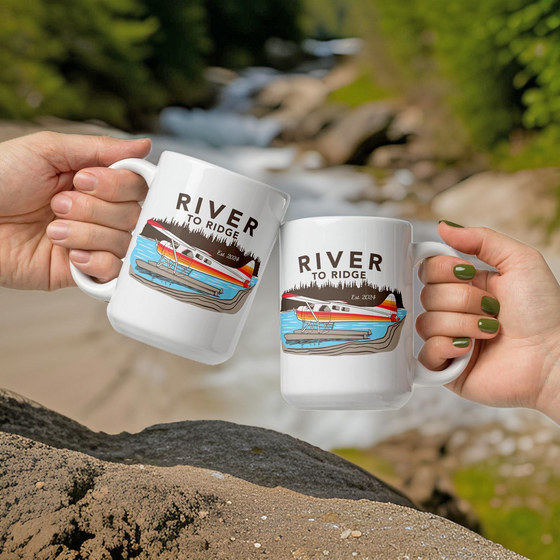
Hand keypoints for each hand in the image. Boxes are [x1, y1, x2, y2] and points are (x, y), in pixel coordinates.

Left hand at [0, 131, 150, 290]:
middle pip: (133, 215)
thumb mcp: (47, 151)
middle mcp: (98, 213)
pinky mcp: (80, 272)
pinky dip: (95, 261)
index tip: (83, 180)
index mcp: (94, 183)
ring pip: (123, 242)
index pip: (136, 186)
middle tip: (57, 204)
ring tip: (52, 229)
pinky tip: (69, 253)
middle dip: (94, 208)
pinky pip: (113, 272)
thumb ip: (99, 149)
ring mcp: (91, 243)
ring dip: (87, 232)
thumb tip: (143, 146)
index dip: (118, 185)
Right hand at [417, 222, 559, 422]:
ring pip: (426, 322)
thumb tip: (442, 226)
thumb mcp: (520, 261)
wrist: (553, 358)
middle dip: (462, 299)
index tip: (469, 273)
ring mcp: (448, 340)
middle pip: (426, 294)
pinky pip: (425, 353)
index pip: (428, 268)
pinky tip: (469, 350)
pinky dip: (446, 347)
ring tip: (491, 332)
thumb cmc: (544, 312)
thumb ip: (482, 239)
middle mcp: (454, 311)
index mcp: (466, 286)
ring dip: (462, 324)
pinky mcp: (446, 368)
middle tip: (493, 308)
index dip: (442, 268)